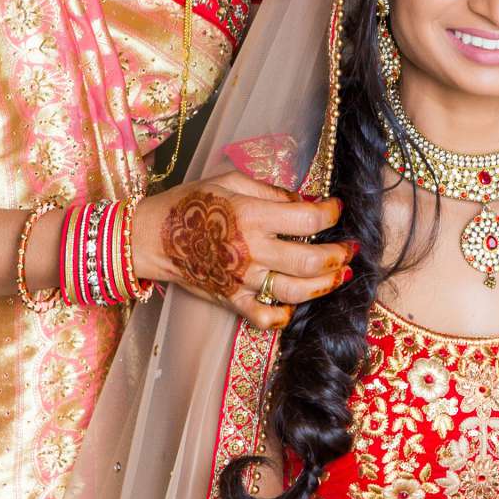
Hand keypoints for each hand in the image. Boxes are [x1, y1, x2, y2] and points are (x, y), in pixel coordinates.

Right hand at [133, 172, 352, 328]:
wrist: (148, 237)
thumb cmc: (188, 204)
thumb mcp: (228, 181)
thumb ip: (270, 191)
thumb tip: (304, 200)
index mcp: (251, 215)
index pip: (308, 220)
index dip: (331, 213)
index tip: (336, 208)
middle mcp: (250, 250)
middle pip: (310, 260)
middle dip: (339, 256)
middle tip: (350, 249)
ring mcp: (241, 279)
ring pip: (295, 291)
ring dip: (324, 285)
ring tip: (339, 276)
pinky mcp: (229, 299)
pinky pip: (263, 317)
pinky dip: (283, 317)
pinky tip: (294, 308)